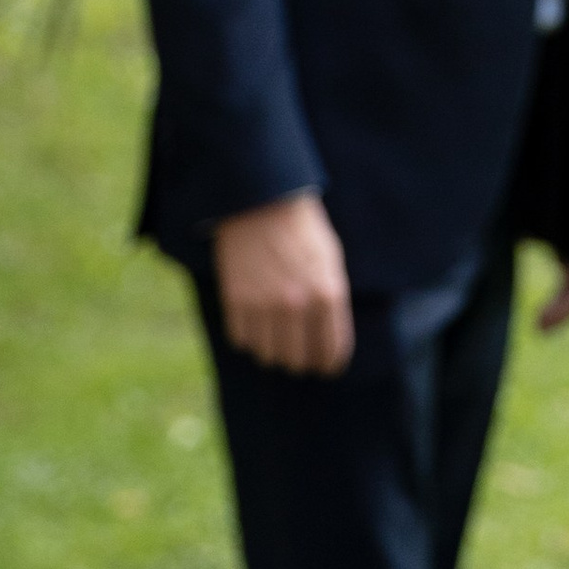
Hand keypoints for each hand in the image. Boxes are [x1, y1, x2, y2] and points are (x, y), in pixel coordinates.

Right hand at [215, 191, 353, 374]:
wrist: (262, 200)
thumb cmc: (302, 229)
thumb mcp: (331, 261)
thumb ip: (333, 301)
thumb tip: (329, 340)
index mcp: (327, 294)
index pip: (332, 352)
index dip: (330, 364)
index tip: (326, 368)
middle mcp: (297, 305)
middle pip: (298, 361)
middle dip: (301, 361)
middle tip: (299, 356)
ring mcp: (263, 305)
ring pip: (268, 355)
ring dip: (273, 350)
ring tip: (275, 335)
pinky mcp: (235, 301)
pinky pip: (242, 340)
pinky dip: (248, 337)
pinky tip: (254, 321)